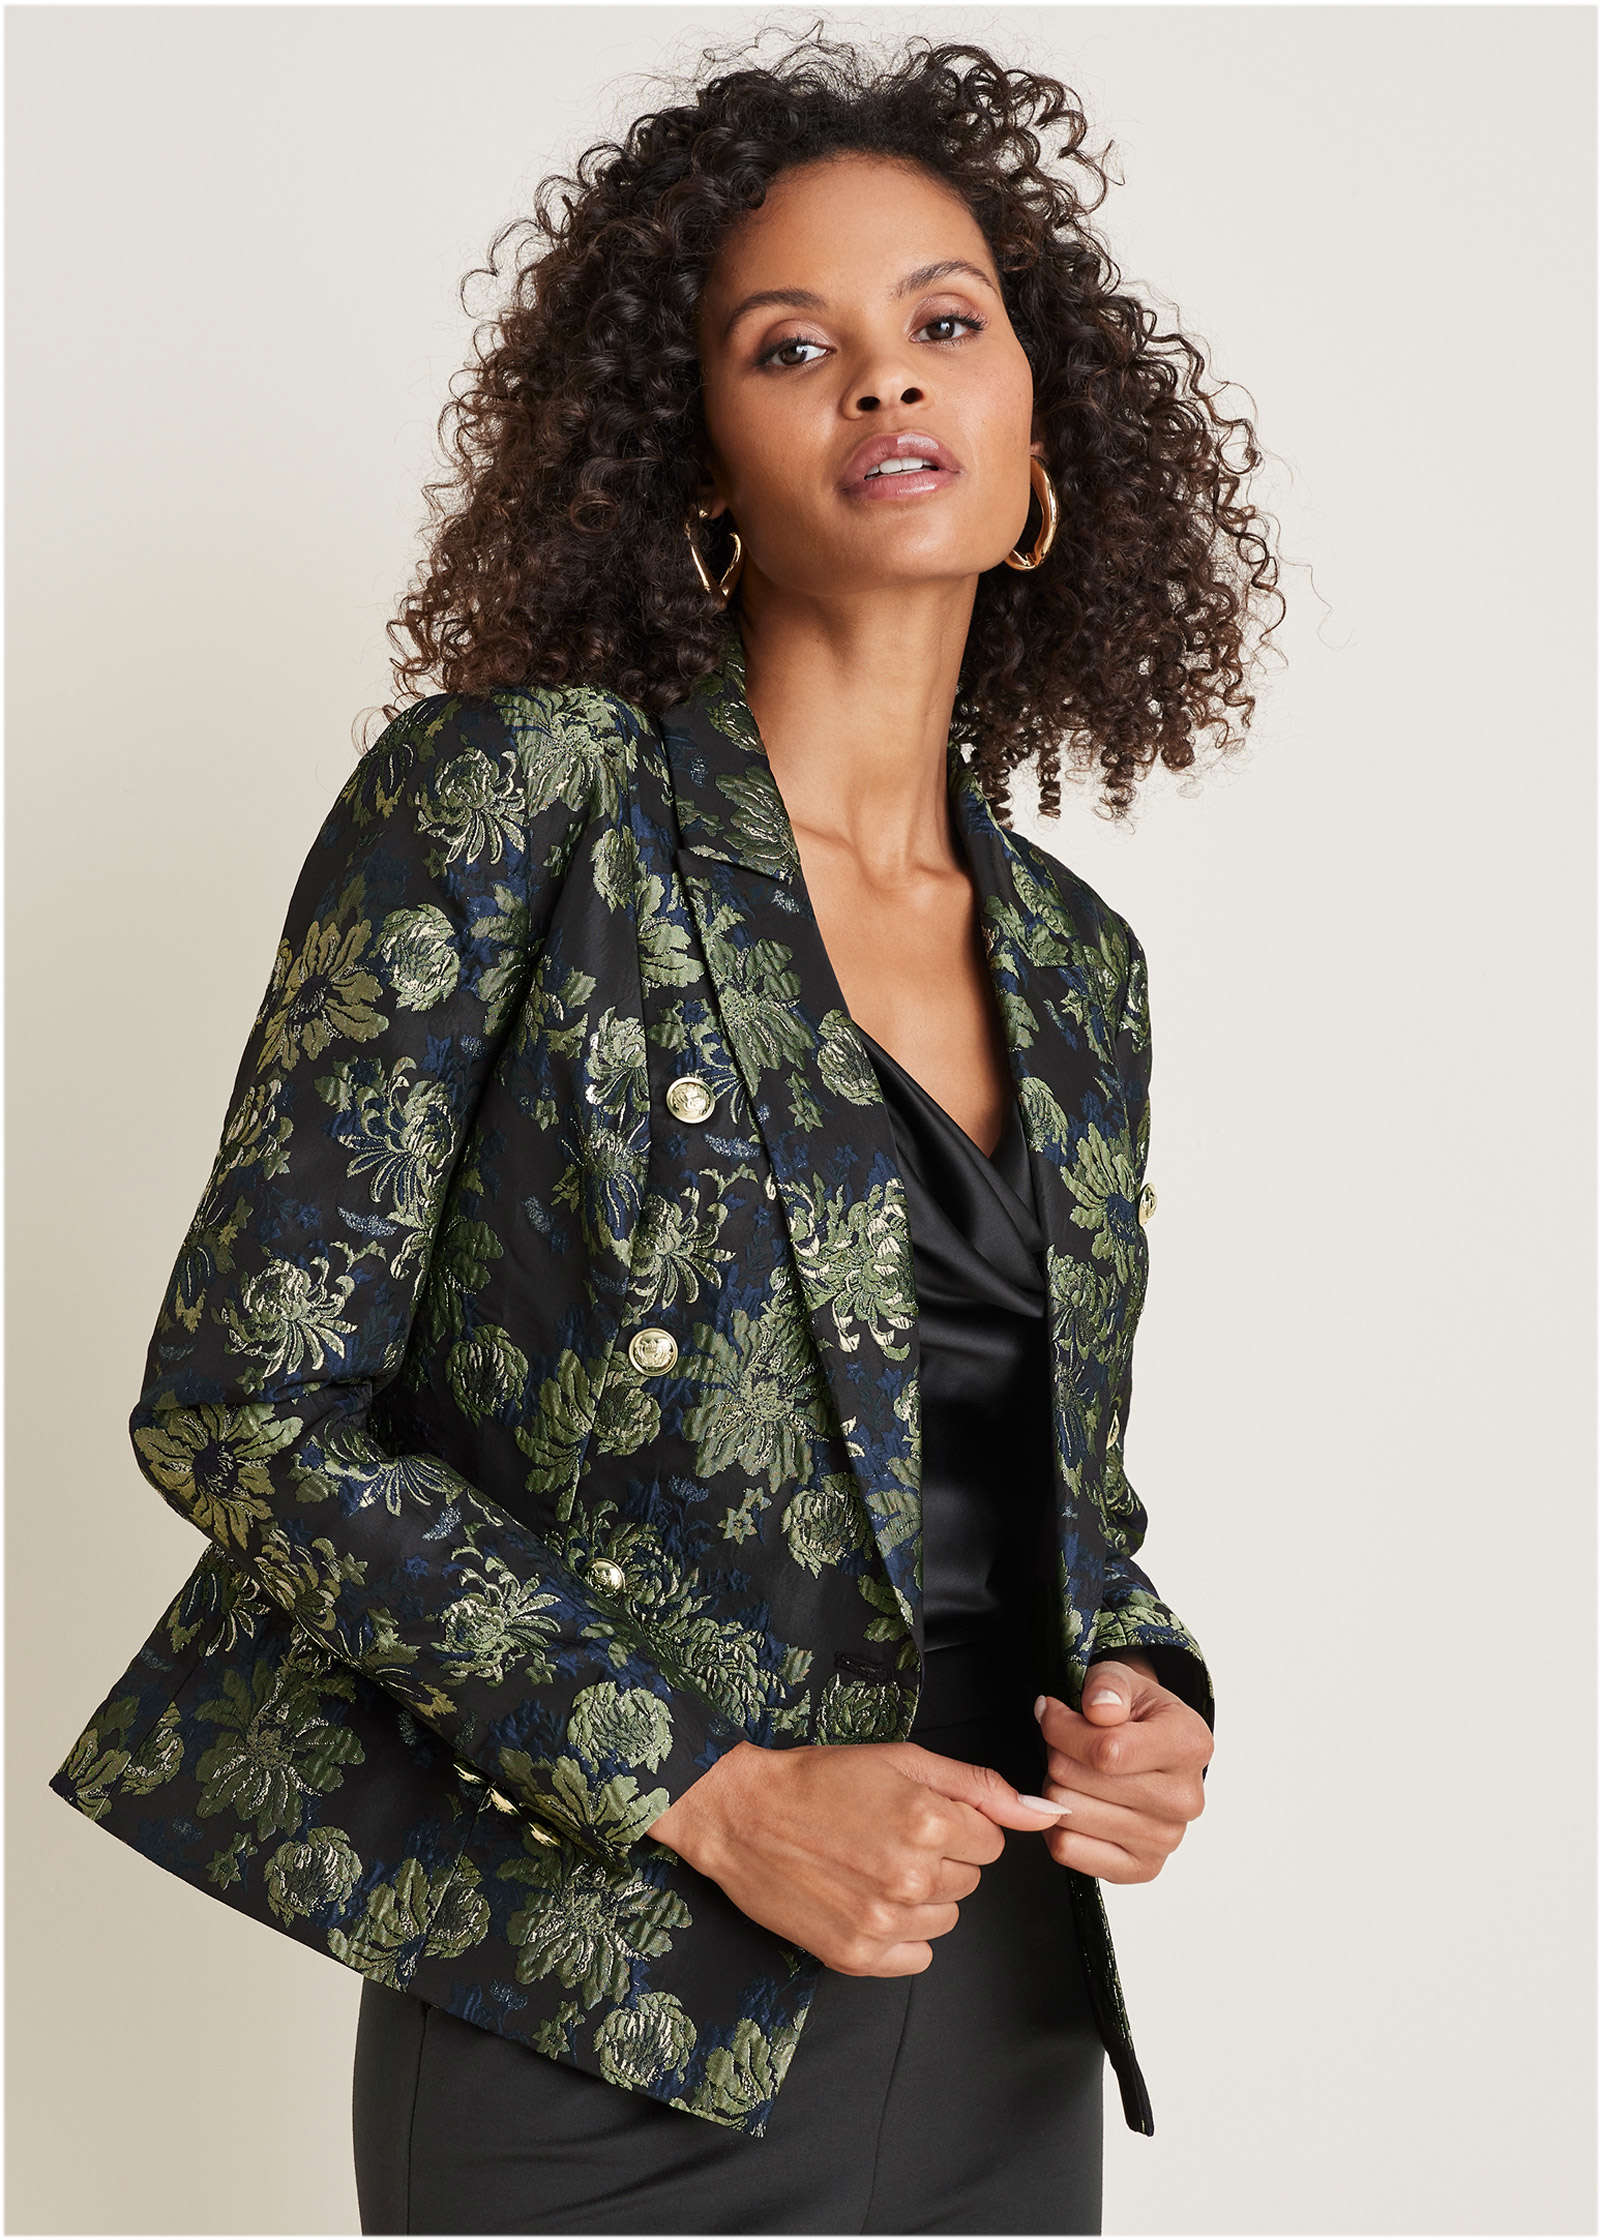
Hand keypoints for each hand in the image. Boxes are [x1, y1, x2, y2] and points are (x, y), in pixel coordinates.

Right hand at [645, 1738, 1072, 1975]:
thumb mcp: (904, 1761)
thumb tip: (1047, 1813)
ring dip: (920, 1896)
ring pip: (946, 1918)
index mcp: (929, 1822)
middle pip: (970, 1880)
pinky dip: (899, 1935)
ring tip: (871, 1865)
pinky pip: (917, 1958)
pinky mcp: (857, 1955)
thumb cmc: (820, 1780)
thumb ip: (981, 1788)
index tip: (917, 1814)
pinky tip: (865, 1900)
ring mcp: (883, 1922)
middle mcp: (911, 1877)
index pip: (991, 1842)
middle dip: (941, 1858)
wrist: (743, 1815)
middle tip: (887, 1835)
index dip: (958, 1825)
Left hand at [1033, 1656, 1211, 1882]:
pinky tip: (1074, 1802)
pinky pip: (1068, 1850)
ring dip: (1055, 1787)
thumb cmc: (1135, 1714)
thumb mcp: (1123, 1680)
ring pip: (1069, 1815)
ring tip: (1072, 1772)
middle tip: (1066, 1745)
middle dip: (1058, 1755)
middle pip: (1080, 1782)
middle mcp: (1186, 1799)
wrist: (1153, 1752)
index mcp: (1189, 1746)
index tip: (1051, 1714)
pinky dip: (1057, 1825)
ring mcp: (1167, 1840)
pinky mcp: (1142, 1868)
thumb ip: (1109, 1684)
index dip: (1062, 1729)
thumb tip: (1100, 1710)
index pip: (1105, 1750)